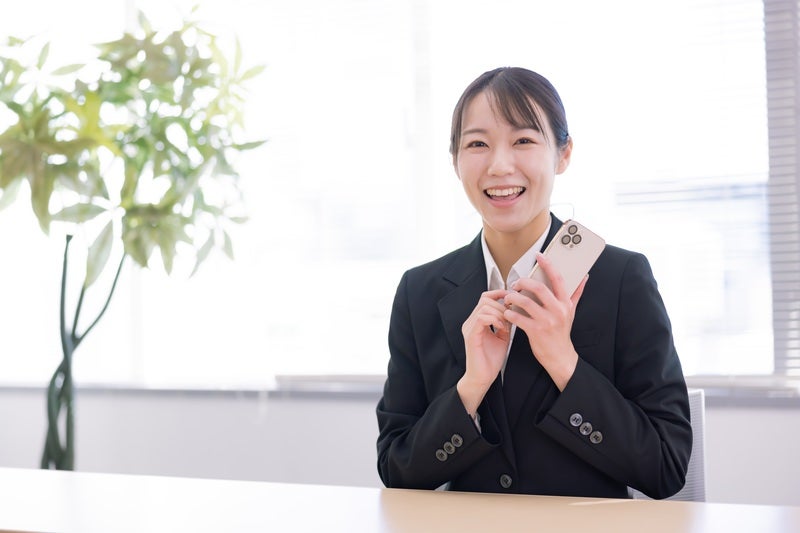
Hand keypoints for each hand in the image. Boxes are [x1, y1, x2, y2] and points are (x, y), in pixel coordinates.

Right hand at [457, 289, 510, 414]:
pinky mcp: (471, 335)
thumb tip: (514, 311)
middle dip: (501, 305)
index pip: (485, 298)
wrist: (483, 378)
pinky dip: (494, 320)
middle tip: (511, 316)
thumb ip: (505, 323)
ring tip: (506, 324)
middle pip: (485, 300)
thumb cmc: (491, 360)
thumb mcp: (502, 337)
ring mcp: (469, 328)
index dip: (499, 294)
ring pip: (484, 307)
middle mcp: (471, 322)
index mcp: (477, 321)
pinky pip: (481, 318)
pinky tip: (502, 328)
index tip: (512, 299)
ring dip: (499, 313)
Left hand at [502, 252, 587, 390]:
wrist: (560, 356)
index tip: (539, 256)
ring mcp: (547, 321)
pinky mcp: (536, 331)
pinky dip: (510, 313)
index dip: (548, 265)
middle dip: (523, 282)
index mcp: (566, 303)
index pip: (558, 279)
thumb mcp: (571, 312)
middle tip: (515, 284)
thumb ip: (576, 293)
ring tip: (509, 298)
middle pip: (539, 288)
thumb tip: (584, 276)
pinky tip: (507, 312)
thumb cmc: (562, 332)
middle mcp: (558, 311)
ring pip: (525, 302)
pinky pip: (518, 318)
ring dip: (513, 297)